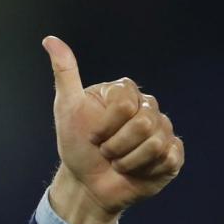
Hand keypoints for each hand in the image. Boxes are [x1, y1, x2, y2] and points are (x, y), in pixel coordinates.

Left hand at [43, 36, 183, 223]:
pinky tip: (136, 171)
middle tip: (105, 151)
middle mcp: (148, 108)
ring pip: (156, 144)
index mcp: (126, 93)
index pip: (125, 103)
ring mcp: (163, 130)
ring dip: (128, 160)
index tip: (92, 134)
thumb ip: (65, 73)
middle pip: (143, 124)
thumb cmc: (76, 145)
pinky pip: (169, 158)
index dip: (104, 125)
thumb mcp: (66, 109)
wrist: (86, 184)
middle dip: (115, 145)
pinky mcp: (173, 154)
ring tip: (118, 162)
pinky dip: (146, 170)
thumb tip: (50, 39)